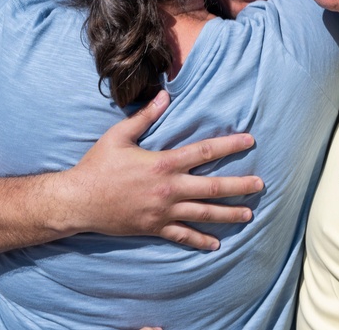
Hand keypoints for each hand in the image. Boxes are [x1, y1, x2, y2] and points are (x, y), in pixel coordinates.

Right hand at [57, 91, 263, 249]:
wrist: (78, 201)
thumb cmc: (97, 165)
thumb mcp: (119, 135)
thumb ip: (145, 116)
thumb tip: (165, 95)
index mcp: (163, 164)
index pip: (204, 151)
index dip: (229, 145)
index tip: (250, 141)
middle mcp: (168, 189)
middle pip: (212, 187)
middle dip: (239, 186)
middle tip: (260, 185)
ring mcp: (163, 212)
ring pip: (203, 214)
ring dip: (228, 214)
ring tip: (249, 215)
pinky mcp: (154, 228)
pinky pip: (182, 236)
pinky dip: (200, 241)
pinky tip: (216, 244)